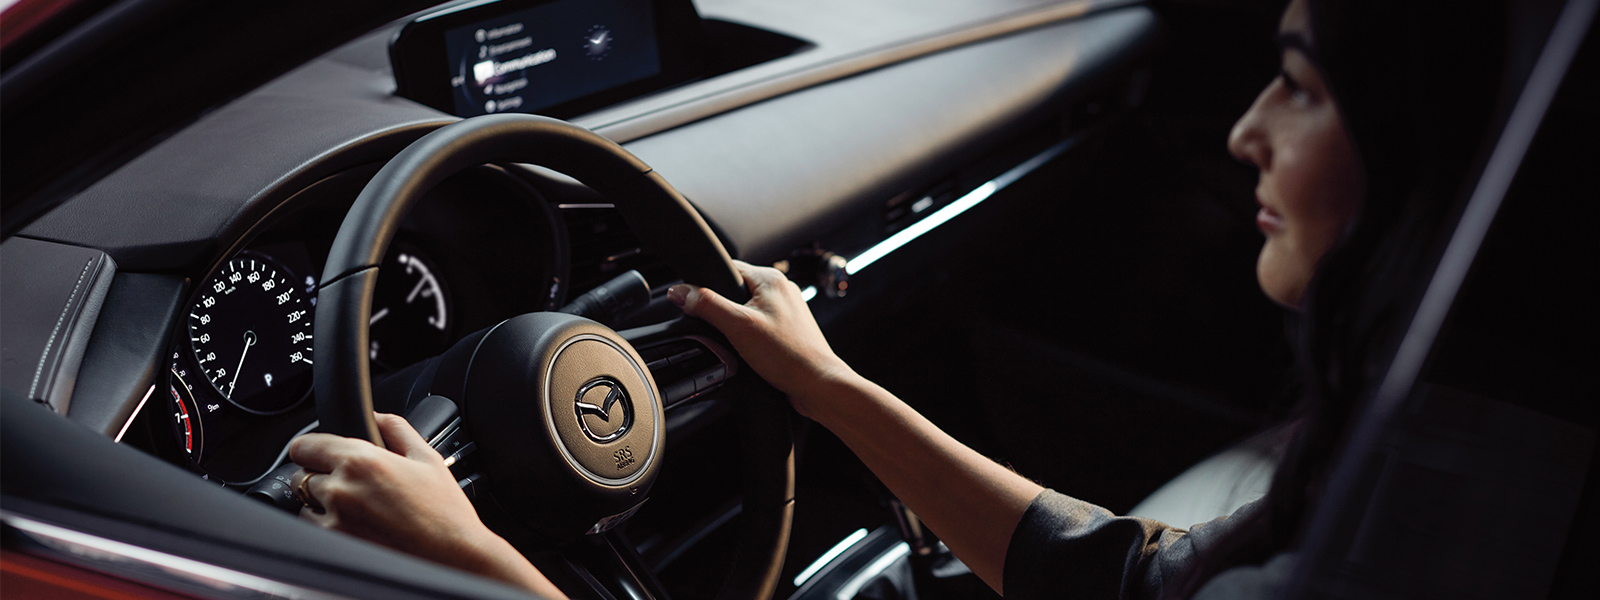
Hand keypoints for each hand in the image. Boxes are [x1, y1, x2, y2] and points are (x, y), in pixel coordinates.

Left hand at [289, 414, 564, 597]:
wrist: (451, 554)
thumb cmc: (443, 511)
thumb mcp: (428, 458)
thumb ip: (396, 428)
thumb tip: (377, 417)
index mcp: (361, 461)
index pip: (303, 446)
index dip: (310, 448)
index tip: (318, 453)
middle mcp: (340, 489)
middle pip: (300, 475)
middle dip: (319, 475)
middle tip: (348, 483)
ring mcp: (333, 520)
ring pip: (304, 503)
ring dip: (319, 502)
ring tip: (355, 508)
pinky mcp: (334, 544)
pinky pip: (313, 528)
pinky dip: (326, 525)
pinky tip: (355, 525)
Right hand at [668, 260, 855, 418]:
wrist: (818, 385)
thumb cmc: (788, 356)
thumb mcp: (738, 326)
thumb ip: (707, 305)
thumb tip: (679, 291)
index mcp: (771, 278)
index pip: (726, 268)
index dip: (706, 284)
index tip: (694, 301)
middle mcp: (781, 290)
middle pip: (734, 290)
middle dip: (721, 309)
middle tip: (720, 330)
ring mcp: (786, 311)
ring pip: (746, 310)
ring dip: (734, 325)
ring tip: (737, 344)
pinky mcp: (787, 330)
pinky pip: (757, 326)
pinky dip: (747, 337)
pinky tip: (748, 352)